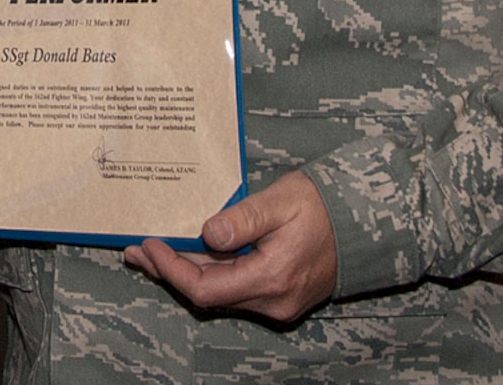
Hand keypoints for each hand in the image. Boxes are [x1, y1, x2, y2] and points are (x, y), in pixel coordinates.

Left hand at [124, 170, 336, 323]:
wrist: (366, 222)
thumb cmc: (324, 205)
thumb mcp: (282, 201)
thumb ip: (244, 219)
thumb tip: (207, 233)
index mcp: (271, 278)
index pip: (205, 289)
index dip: (170, 269)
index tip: (148, 245)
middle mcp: (273, 300)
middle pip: (207, 295)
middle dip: (169, 272)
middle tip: (136, 251)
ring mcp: (277, 301)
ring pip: (219, 293)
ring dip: (186, 272)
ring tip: (152, 252)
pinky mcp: (279, 295)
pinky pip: (235, 288)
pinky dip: (209, 272)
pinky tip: (190, 254)